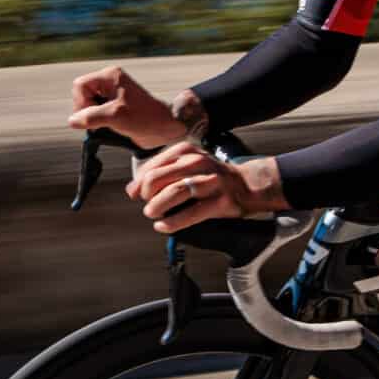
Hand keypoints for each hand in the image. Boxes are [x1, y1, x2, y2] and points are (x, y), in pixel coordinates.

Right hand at [67, 64, 184, 146]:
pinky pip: (96, 114)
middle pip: (81, 96)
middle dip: (86, 111)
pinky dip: (98, 124)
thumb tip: (72, 121)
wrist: (166, 127)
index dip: (81, 102)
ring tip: (107, 126)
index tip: (93, 116)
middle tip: (100, 123)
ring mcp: (112, 96)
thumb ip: (92, 117)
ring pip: (88, 107)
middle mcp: (109, 83)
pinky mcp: (114, 108)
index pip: (80, 86)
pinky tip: (110, 129)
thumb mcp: (116, 116)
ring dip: (93, 119)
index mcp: (110, 77)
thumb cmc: (146, 117)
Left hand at [127, 141, 282, 233]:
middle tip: (147, 205)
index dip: (139, 183)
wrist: (247, 184)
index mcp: (186, 152)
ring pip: (173, 193)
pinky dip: (171, 222)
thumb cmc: (211, 177)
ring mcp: (210, 182)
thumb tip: (131, 190)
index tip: (137, 195)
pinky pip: (190, 213)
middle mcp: (198, 163)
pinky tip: (163, 226)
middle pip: (158, 178)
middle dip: (146, 195)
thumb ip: (159, 174)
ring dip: (156, 207)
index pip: (152, 166)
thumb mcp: (186, 166)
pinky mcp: (220, 201)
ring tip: (153, 214)